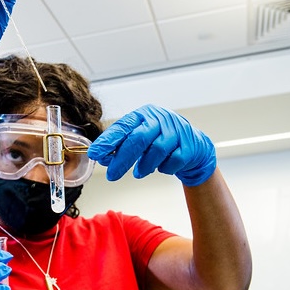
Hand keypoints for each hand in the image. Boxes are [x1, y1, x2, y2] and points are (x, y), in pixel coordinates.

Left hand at [88, 105, 215, 185]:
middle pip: (138, 139)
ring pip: (157, 150)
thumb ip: (121, 146)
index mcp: (144, 115)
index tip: (95, 153)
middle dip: (122, 159)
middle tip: (111, 175)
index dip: (108, 141)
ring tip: (139, 172)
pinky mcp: (189, 145)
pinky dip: (164, 168)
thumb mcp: (140, 138)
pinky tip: (161, 167)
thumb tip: (102, 157)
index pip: (123, 127)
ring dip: (145, 166)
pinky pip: (173, 161)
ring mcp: (177, 131)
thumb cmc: (160, 140)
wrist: (194, 145)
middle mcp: (160, 119)